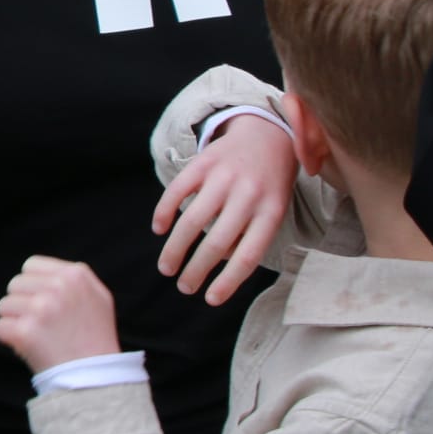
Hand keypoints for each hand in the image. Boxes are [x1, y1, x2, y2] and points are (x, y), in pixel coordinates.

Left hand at [0, 256, 120, 372]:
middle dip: (22, 304)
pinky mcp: (26, 331)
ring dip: (15, 322)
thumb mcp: (98, 298)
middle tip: (41, 325)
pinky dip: (9, 340)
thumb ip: (74, 279)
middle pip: (15, 284)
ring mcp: (41, 308)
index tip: (42, 304)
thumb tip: (42, 271)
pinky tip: (28, 348)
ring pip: (4, 306)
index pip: (31, 266)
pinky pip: (0, 328)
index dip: (32, 286)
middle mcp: (59, 287)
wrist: (96, 378)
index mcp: (76, 275)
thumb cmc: (95, 340)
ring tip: (37, 338)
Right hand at [151, 116, 294, 304]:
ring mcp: (224, 177)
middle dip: (196, 270)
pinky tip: (159, 229)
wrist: (268, 133)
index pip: (248, 255)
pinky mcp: (204, 162)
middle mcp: (248, 195)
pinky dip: (164, 212)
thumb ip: (250, 236)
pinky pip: (177, 191)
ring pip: (192, 221)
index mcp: (271, 212)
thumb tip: (217, 263)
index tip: (210, 300)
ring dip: (175, 250)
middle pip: (217, 243)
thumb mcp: (273, 210)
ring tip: (167, 268)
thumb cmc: (269, 184)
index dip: (228, 281)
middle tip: (184, 287)